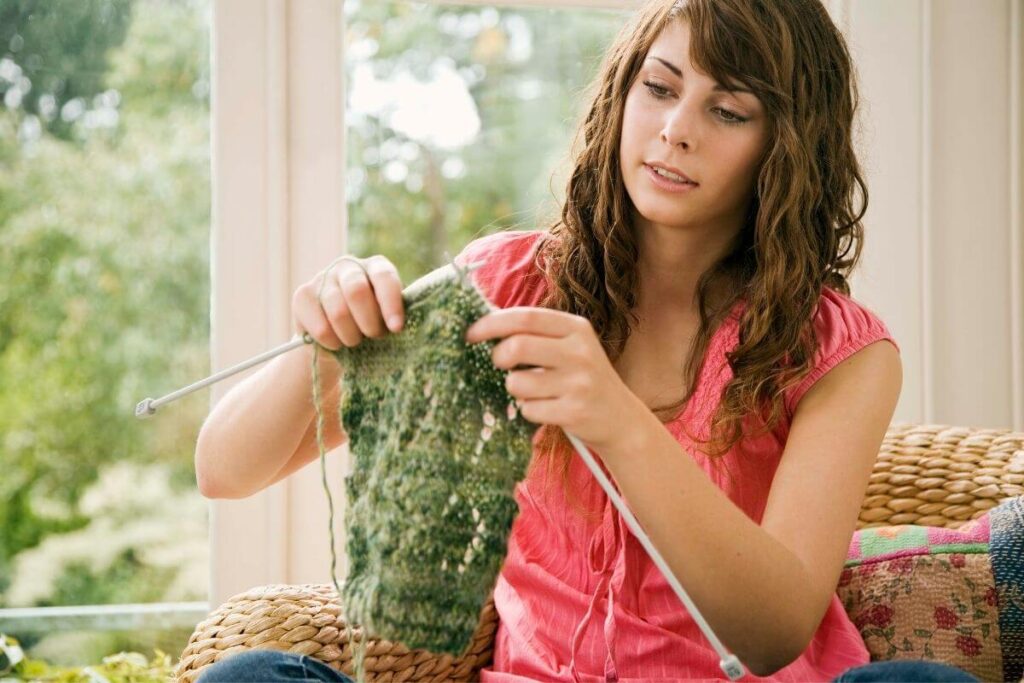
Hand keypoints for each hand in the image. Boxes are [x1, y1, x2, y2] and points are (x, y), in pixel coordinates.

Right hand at [292, 255, 404, 349]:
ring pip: (338, 312)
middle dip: (369, 322)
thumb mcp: (386, 320)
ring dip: (351, 336)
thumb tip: (398, 326)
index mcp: (376, 266)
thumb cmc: (369, 327)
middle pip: (357, 291)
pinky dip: (332, 342)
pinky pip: (321, 327)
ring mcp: (322, 278)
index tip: (396, 328)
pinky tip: (335, 343)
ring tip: (354, 341)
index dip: (391, 304)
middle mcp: (348, 266)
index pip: (384, 277)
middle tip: (373, 337)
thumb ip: (393, 317)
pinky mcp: (302, 295)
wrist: (335, 341)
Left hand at [465, 307, 647, 453]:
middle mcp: (580, 352)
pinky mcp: (574, 412)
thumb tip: (485, 326)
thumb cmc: (582, 378)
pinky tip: (548, 409)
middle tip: (499, 364)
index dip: (491, 324)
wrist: (622, 419)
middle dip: (498, 357)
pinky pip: (528, 409)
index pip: (525, 317)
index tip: (470, 334)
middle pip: (517, 346)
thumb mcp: (570, 347)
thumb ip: (537, 334)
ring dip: (516, 389)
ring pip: (518, 383)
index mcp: (577, 328)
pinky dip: (529, 410)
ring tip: (533, 391)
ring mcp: (579, 383)